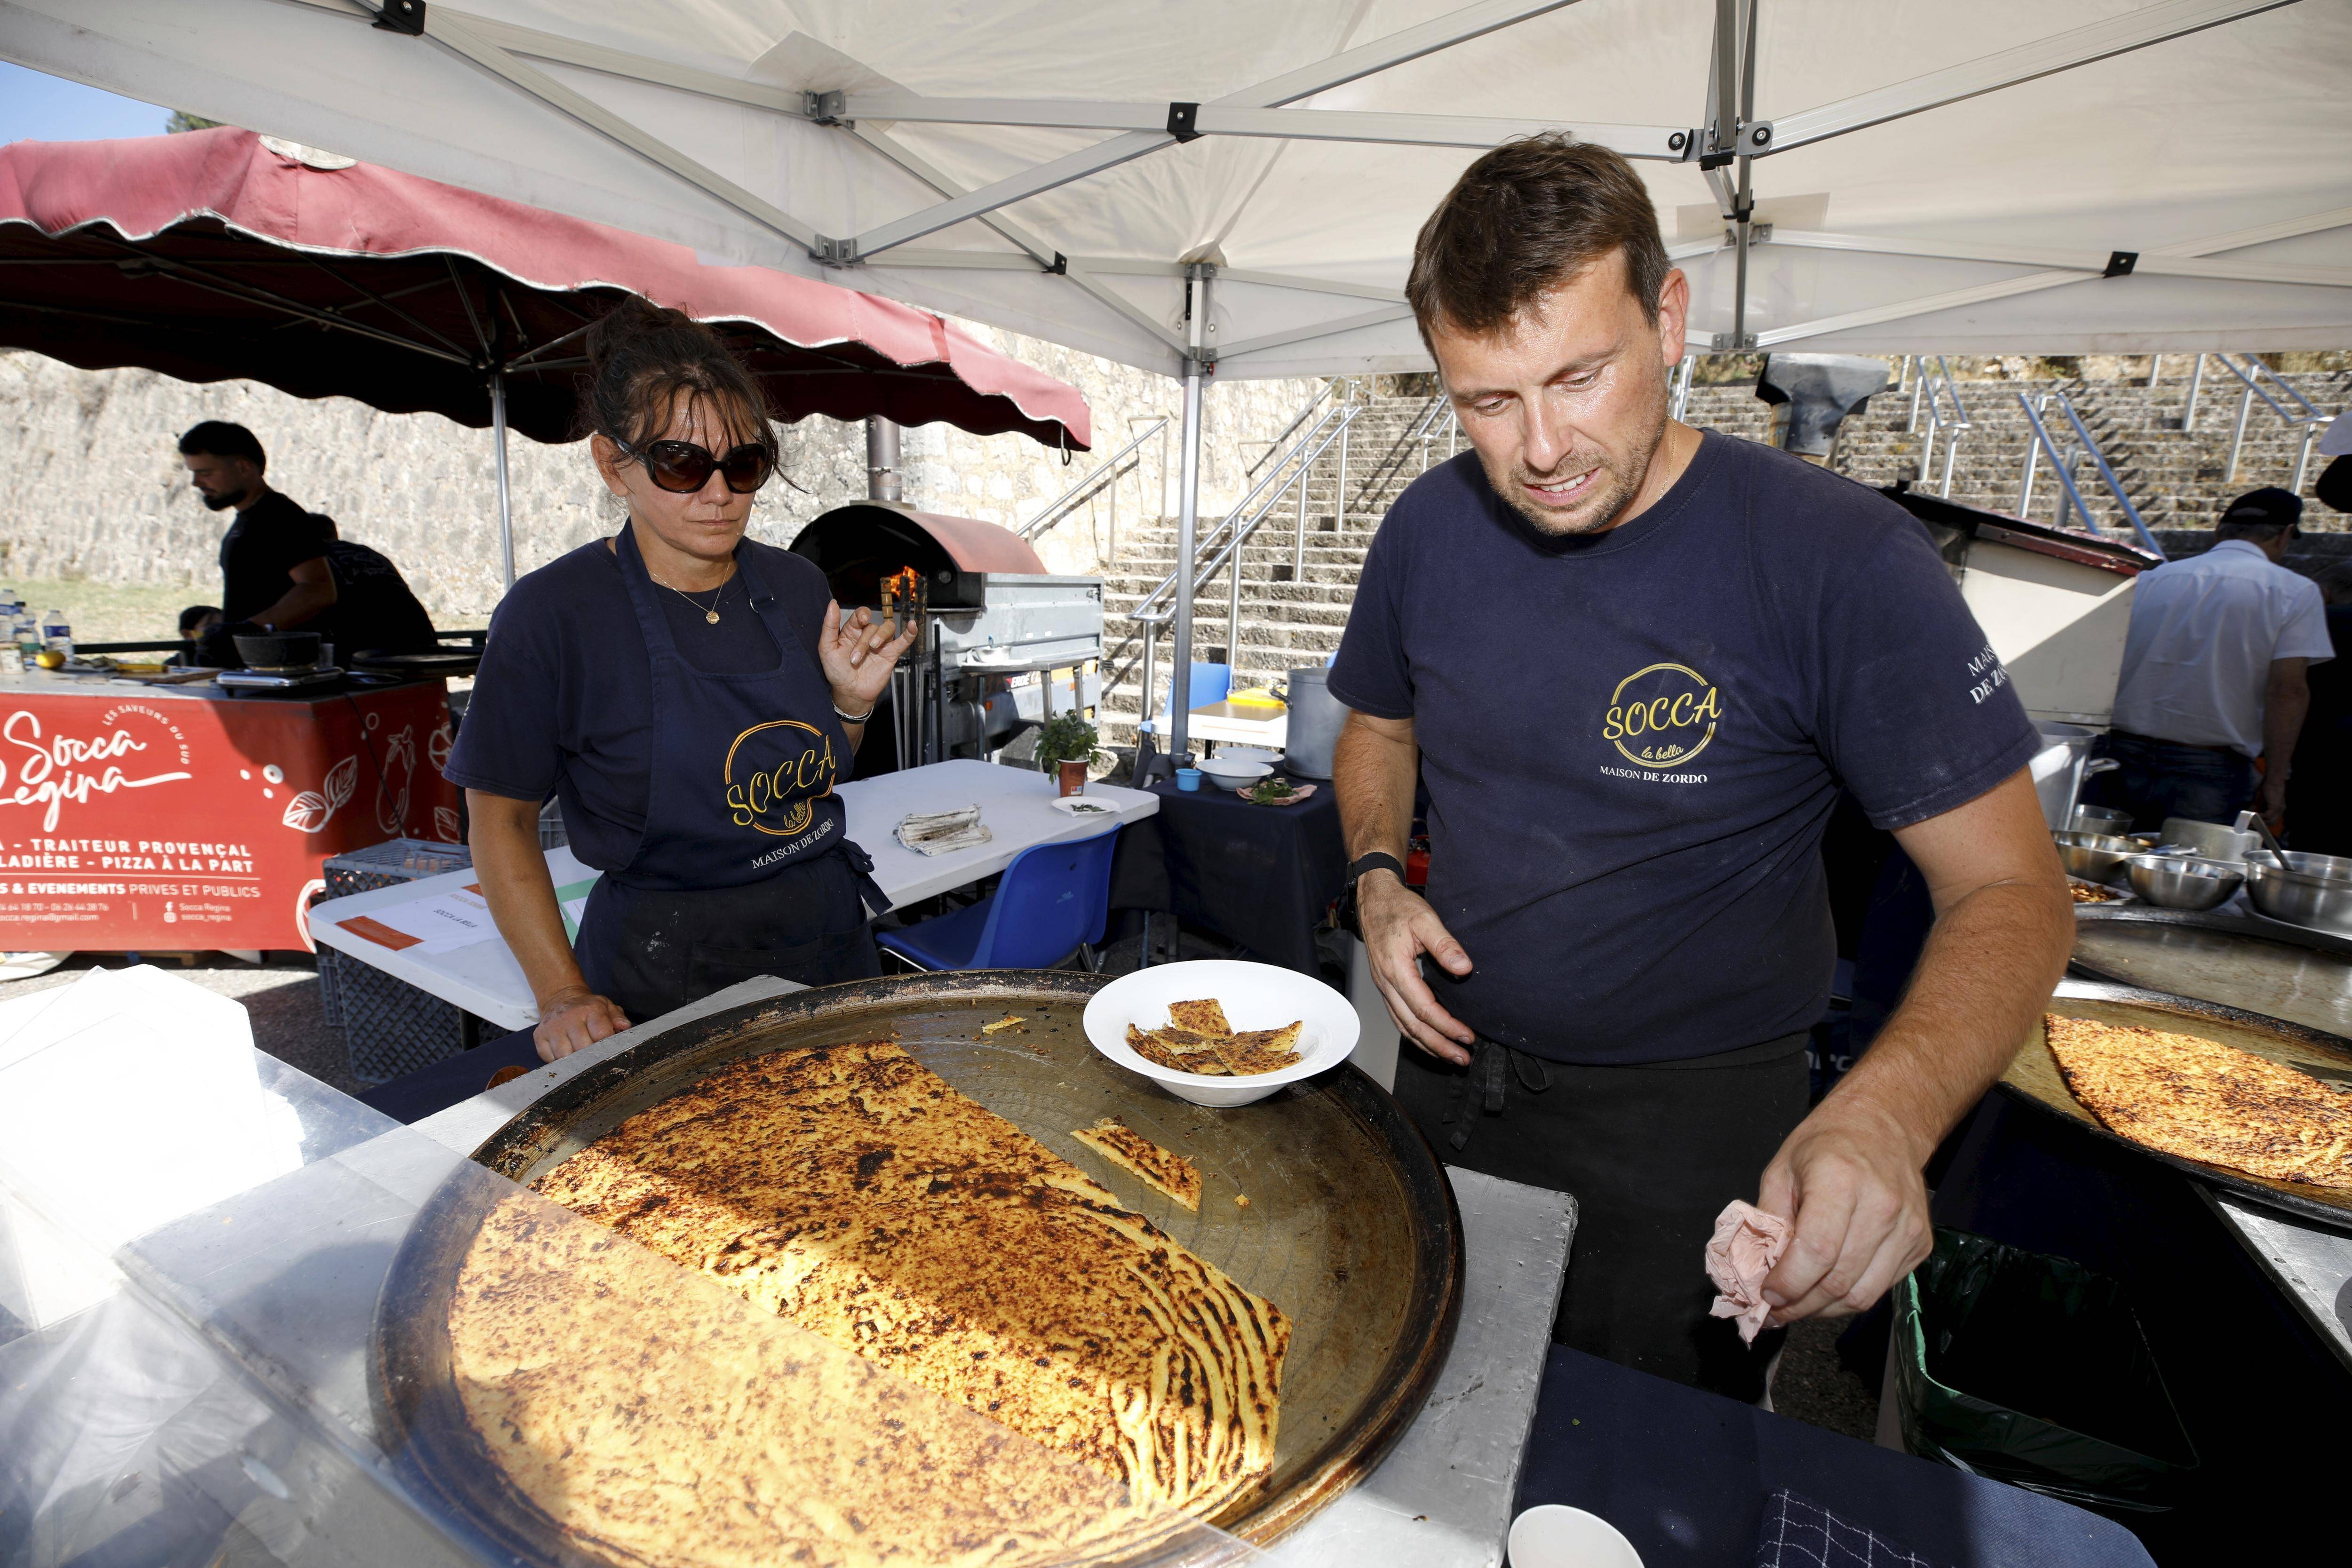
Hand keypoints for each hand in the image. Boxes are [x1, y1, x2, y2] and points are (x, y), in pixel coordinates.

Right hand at [534, 986, 629, 1061]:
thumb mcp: (606, 1006)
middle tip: (595, 1056)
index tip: (609, 1050)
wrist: (560, 999)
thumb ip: (617, 1018)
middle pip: (583, 1049)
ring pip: (565, 1057)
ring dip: (574, 1062)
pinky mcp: (539, 1036)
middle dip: (591, 1057)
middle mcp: (569, 1017)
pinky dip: (559, 1062)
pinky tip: (566, 1054)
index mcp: (590, 1009)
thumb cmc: (587, 1007)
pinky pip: (550, 1059)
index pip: (602, 1035)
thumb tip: (624, 1027)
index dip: (608, 1046)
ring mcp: (552, 1027)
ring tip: (580, 1056)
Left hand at [819, 600, 919, 714]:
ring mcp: (880, 645)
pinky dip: (910, 633)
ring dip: (881, 635)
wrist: (850, 693)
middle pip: (872, 626)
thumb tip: (832, 603)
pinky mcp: (891, 654)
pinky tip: (913, 626)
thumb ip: (829, 626)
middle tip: (855, 659)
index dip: (862, 615)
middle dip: (863, 641)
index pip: (861, 615)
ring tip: (874, 647)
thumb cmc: (837, 672)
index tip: (861, 621)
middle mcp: (867, 635)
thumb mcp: (826, 648)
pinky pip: (903, 641)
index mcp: (852, 631)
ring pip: (888, 628)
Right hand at [1357, 872, 1476, 1064]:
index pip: (1423, 1008)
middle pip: (1412, 1026)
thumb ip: (1445, 944)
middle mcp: (1386, 983)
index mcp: (1396, 969)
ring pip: (1403, 1026)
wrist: (1373, 899)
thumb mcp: (1425, 919)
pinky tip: (1428, 1039)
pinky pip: (1398, 1018)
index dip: (1446, 1026)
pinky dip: (1414, 1034)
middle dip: (1438, 1045)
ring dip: (1427, 1044)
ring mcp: (1384, 987)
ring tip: (1450, 1056)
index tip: (1466, 1036)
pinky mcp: (1385, 986)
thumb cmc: (1397, 907)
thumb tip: (1464, 968)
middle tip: (1462, 1058)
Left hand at [1755, 1096, 1932, 1323]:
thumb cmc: (1826, 1144)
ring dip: (1824, 1310)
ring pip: (1863, 1295)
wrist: (1884, 1124)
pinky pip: (1882, 1287)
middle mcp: (1881, 1206)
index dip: (1789, 1283)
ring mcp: (1907, 1228)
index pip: (1817, 1251)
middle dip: (1800, 1305)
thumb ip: (1770, 1220)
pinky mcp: (1921, 1244)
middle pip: (1839, 1281)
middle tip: (1774, 1311)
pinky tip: (1828, 1289)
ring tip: (1798, 1306)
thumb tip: (1759, 1271)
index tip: (1766, 1296)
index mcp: (1840, 1180)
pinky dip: (1850, 1297)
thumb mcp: (1781, 1169)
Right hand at [2254, 769, 2287, 823]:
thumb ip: (2255, 807)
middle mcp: (2281, 810)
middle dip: (2261, 824)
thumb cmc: (2266, 787)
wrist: (2273, 780)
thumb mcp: (2259, 799)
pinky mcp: (2276, 807)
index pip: (2272, 819)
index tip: (2253, 824)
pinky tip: (2255, 815)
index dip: (2263, 822)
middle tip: (2251, 824)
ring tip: (2252, 820)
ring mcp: (2279, 809)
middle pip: (2272, 822)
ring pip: (2271, 821)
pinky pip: (2268, 816)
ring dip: (2261, 821)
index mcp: (2278, 808)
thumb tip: (2249, 813)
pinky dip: (2261, 816)